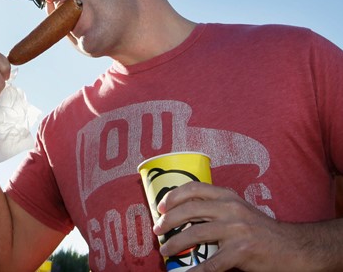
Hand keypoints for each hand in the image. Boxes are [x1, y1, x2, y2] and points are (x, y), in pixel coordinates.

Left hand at [154, 181, 323, 270]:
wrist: (294, 248)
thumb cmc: (263, 231)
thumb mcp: (240, 210)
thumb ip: (217, 208)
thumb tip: (184, 215)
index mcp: (229, 197)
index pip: (194, 188)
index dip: (173, 196)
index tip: (161, 207)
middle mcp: (231, 209)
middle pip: (189, 210)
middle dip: (168, 221)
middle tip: (158, 230)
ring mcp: (236, 230)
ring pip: (194, 234)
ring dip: (175, 244)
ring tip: (165, 251)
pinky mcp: (241, 251)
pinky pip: (211, 263)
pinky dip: (195, 271)